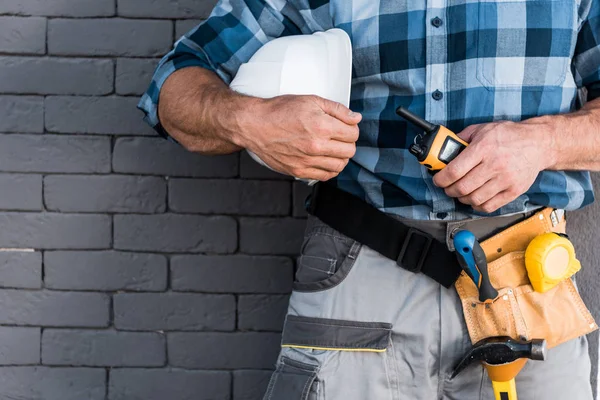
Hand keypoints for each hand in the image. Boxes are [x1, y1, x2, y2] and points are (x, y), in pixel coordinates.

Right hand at [238, 95, 361, 180]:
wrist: (255, 125)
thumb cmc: (280, 110)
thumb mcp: (310, 100)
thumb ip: (337, 109)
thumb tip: (356, 118)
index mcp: (321, 126)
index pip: (353, 133)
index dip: (351, 128)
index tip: (344, 126)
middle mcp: (316, 146)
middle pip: (350, 151)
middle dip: (348, 142)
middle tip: (338, 136)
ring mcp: (307, 161)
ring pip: (340, 166)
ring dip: (341, 157)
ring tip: (333, 148)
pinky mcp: (299, 171)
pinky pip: (325, 176)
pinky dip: (330, 169)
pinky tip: (325, 159)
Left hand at [433, 120, 552, 212]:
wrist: (539, 143)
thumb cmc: (509, 135)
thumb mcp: (483, 129)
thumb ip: (462, 138)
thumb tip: (444, 149)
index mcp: (483, 148)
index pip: (454, 171)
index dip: (441, 179)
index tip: (437, 180)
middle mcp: (494, 165)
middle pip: (462, 188)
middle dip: (449, 190)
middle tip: (447, 187)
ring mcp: (505, 180)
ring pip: (474, 199)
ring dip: (462, 199)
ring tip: (461, 193)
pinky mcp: (514, 191)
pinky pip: (490, 206)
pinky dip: (477, 206)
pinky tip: (475, 199)